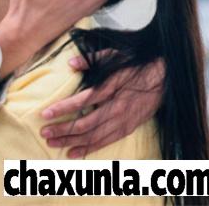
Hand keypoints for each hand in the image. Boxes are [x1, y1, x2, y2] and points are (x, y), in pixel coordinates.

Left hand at [39, 57, 164, 157]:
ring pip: (94, 136)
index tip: (45, 114)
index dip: (62, 109)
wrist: (164, 77)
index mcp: (111, 89)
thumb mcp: (115, 56)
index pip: (82, 102)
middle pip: (85, 124)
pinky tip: (74, 152)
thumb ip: (92, 60)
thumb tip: (71, 63)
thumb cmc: (135, 65)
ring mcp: (123, 121)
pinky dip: (89, 148)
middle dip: (62, 130)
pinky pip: (106, 142)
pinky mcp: (128, 128)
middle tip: (44, 132)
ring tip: (52, 143)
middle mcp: (117, 108)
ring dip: (72, 141)